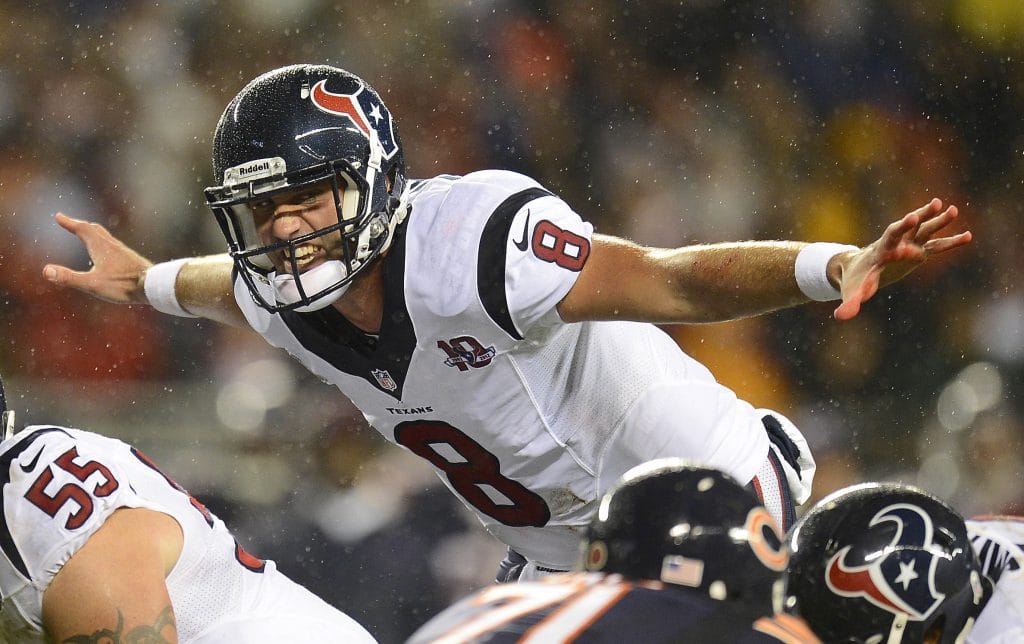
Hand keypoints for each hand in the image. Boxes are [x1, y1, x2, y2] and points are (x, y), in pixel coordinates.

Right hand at [42, 213, 152, 303]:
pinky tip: (109, 256)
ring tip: (87, 234)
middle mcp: (112, 245)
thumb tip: (46, 271)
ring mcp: (123, 251)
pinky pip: (115, 247)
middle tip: (70, 222)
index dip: (69, 222)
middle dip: (80, 225)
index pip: (82, 229)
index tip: (58, 216)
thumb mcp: (92, 284)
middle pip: (94, 230)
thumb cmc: (123, 285)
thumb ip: (69, 278)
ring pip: (106, 237)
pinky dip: (105, 244)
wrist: (154, 285)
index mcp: (100, 247)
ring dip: (93, 233)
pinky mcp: (131, 260)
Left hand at [832, 198, 971, 320]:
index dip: (901, 232)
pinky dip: (951, 241)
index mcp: (880, 251)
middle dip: (919, 219)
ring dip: (938, 221)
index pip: (890, 239)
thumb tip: (840, 317)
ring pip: (925, 231)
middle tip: (933, 206)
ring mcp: (908, 246)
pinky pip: (937, 246)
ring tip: (954, 210)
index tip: (912, 226)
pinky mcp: (918, 252)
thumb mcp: (853, 291)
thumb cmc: (855, 280)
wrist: (857, 268)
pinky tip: (969, 236)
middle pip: (908, 229)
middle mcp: (896, 244)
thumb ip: (850, 303)